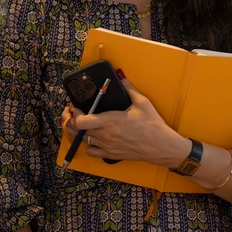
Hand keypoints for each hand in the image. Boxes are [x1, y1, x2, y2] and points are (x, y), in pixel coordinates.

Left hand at [61, 76, 183, 164]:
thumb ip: (128, 88)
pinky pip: (91, 151)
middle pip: (76, 129)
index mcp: (110, 120)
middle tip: (72, 112)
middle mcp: (105, 135)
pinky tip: (94, 138)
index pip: (81, 120)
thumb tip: (120, 76)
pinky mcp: (110, 154)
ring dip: (77, 131)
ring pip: (82, 139)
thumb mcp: (142, 102)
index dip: (74, 113)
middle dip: (70, 119)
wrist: (161, 146)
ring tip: (81, 123)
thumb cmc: (152, 125)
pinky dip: (89, 144)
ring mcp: (106, 146)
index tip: (75, 106)